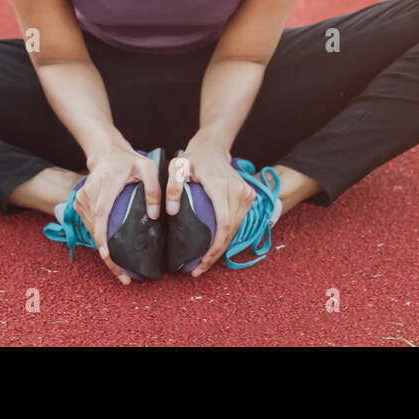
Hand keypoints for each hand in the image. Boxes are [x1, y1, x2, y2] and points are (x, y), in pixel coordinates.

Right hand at [76, 145, 161, 284]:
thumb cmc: (129, 161)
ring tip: (120, 273)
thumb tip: (155, 215)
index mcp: (107, 183)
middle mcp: (90, 192)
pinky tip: (112, 256)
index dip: (102, 235)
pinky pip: (90, 228)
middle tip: (123, 278)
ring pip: (91, 232)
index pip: (101, 212)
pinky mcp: (80, 204)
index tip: (106, 255)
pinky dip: (100, 242)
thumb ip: (154, 189)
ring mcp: (82, 199)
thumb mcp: (148, 168)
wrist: (106, 153)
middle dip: (108, 256)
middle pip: (95, 229)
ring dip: (104, 253)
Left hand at [167, 142, 251, 277]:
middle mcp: (239, 191)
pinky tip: (214, 247)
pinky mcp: (249, 197)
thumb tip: (170, 211)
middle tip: (198, 270)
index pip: (223, 225)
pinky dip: (226, 236)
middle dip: (215, 254)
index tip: (200, 264)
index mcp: (222, 187)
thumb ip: (172, 187)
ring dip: (221, 248)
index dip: (214, 249)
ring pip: (236, 229)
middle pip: (230, 231)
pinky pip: (238, 222)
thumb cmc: (194, 159)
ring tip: (204, 263)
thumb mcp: (177, 167)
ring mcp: (247, 195)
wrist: (213, 148)